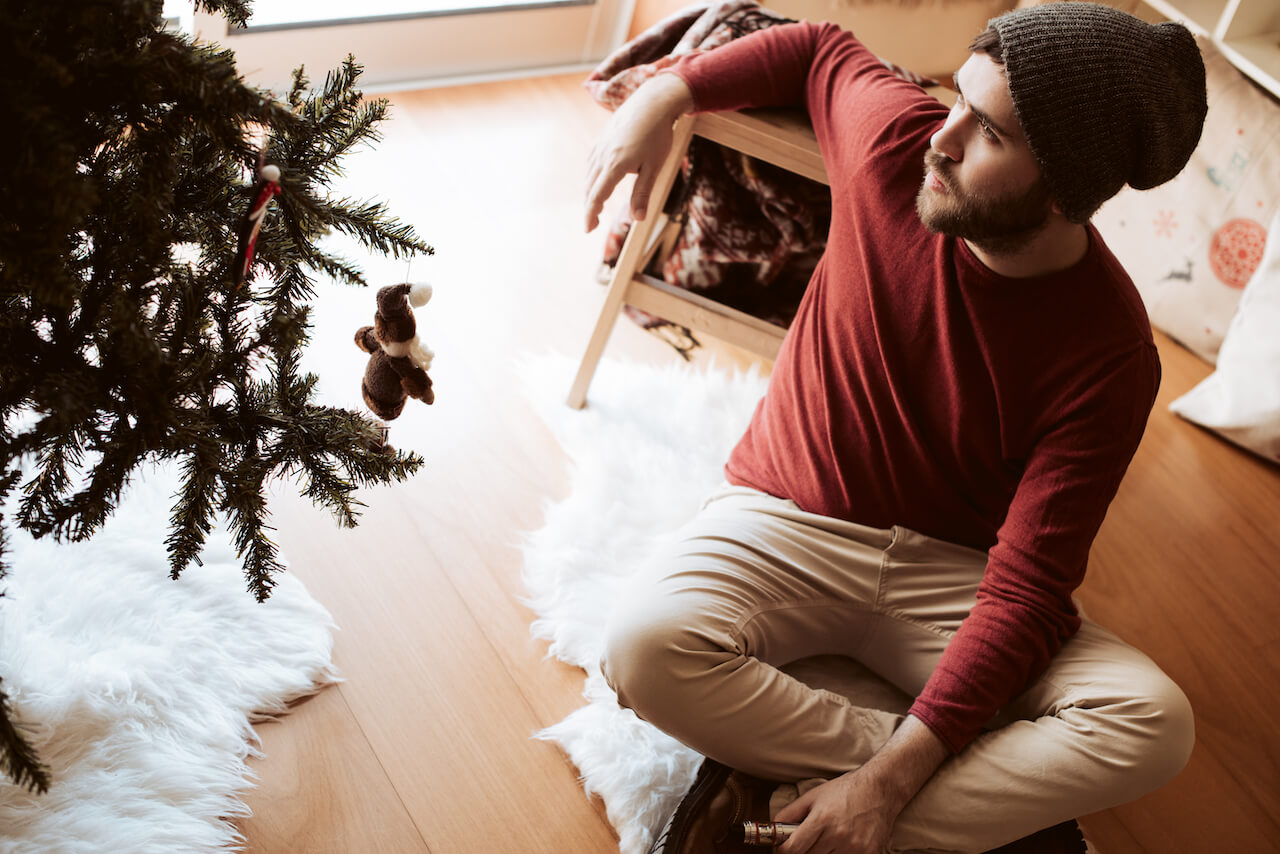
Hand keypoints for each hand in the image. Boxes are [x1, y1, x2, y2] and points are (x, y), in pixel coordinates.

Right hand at [584, 73, 693, 231]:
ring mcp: (600, 146)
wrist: (652, 102)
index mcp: (615, 166)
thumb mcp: (654, 167)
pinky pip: (591, 162)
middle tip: (592, 224)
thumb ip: (642, 193)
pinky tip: (596, 180)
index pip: (597, 196)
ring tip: (595, 205)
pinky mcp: (602, 138)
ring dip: (590, 192)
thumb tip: (638, 219)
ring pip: (589, 175)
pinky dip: (591, 176)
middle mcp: (603, 156)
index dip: (591, 214)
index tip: (588, 229)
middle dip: (590, 207)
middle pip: (590, 187)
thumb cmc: (657, 135)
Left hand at [773, 716, 949, 853]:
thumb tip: (772, 827)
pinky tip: (840, 845)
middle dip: (803, 852)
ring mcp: (854, 848)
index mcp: (821, 820)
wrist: (880, 789)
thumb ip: (790, 813)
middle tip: (806, 843)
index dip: (782, 852)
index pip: (793, 849)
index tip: (781, 849)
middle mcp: (837, 836)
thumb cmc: (845, 790)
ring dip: (822, 853)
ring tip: (825, 841)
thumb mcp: (814, 796)